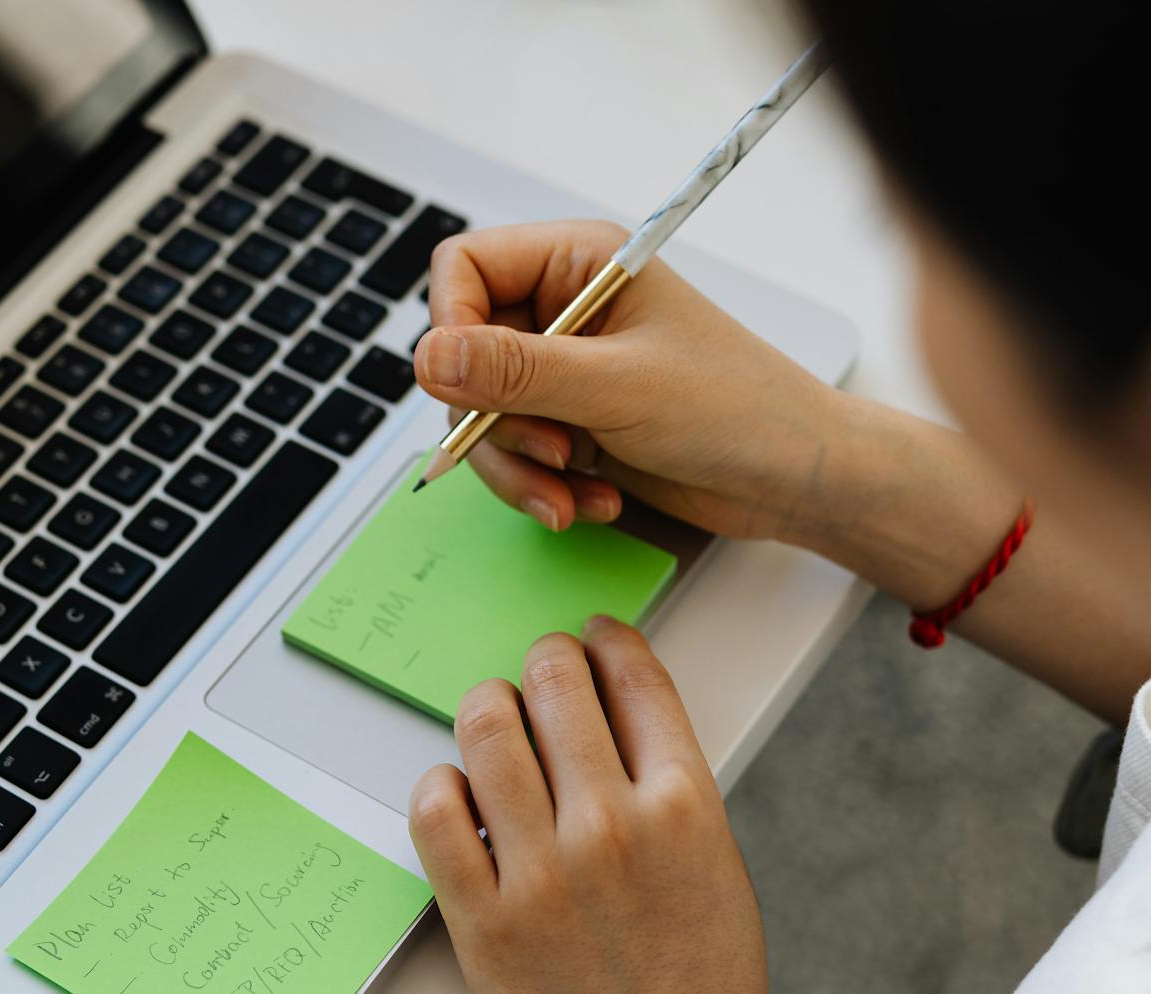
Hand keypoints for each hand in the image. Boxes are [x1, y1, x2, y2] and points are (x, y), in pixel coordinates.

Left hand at [409, 618, 785, 993]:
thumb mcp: (719, 869)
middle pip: (555, 684)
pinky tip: (456, 792)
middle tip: (537, 675)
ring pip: (487, 731)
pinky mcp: (483, 917)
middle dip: (543, 662)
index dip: (606, 640)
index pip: (635, 677)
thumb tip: (616, 722)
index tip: (592, 636)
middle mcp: (612, 825)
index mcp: (686, 806)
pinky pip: (436, 812)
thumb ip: (672, 792)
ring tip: (491, 720)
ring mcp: (542, 871)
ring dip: (485, 708)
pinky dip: (440, 785)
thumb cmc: (701, 987)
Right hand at [414, 219, 845, 539]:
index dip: (451, 326)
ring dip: (517, 468)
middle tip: (549, 453)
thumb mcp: (617, 387)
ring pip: (480, 416)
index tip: (464, 385)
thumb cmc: (737, 409)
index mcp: (577, 263)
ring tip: (569, 495)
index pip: (463, 270)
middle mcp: (562, 309)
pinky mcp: (569, 422)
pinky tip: (592, 499)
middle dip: (493, 421)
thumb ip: (516, 371)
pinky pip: (513, 454)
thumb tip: (429, 358)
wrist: (795, 479)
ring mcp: (563, 370)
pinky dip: (541, 487)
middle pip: (462, 355)